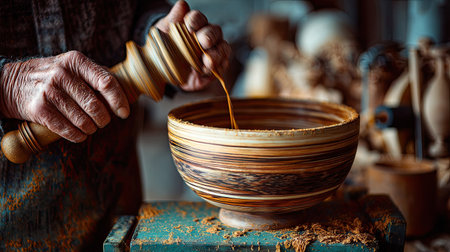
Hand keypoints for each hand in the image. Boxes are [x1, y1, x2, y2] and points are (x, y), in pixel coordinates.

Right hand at [0, 51, 129, 141]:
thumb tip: (126, 92)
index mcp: (76, 61)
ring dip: (91, 129)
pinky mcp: (39, 109)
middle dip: (104, 119)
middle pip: (96, 106)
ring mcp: (49, 91)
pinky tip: (80, 134)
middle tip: (103, 121)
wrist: (12, 83)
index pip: (106, 83)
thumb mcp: (73, 66)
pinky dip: (78, 136)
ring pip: (83, 121)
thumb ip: (98, 75)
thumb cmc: (53, 76)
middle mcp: (62, 74)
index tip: (124, 113)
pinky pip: (68, 130)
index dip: (119, 101)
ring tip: (90, 127)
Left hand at [155, 0, 230, 90]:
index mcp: (195, 25)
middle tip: (204, 42)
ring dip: (216, 54)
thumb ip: (174, 19)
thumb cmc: (167, 48)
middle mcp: (208, 36)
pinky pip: (222, 65)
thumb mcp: (164, 33)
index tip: (189, 26)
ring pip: (222, 48)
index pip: (198, 18)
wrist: (166, 70)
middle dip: (209, 36)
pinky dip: (217, 67)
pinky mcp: (216, 67)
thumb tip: (182, 5)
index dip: (195, 21)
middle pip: (214, 32)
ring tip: (207, 61)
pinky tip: (208, 70)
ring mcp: (214, 51)